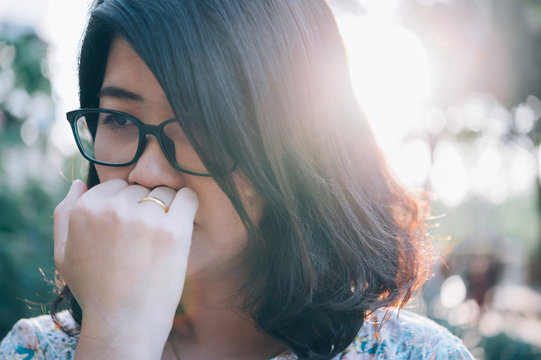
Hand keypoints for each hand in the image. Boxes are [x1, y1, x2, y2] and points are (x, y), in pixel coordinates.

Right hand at [53, 179, 197, 357]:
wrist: (123, 321)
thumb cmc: (94, 289)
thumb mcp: (63, 253)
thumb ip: (64, 214)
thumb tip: (80, 182)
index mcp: (85, 210)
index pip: (116, 185)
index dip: (125, 205)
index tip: (128, 228)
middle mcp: (114, 209)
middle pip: (140, 189)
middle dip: (144, 207)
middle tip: (144, 237)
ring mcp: (145, 218)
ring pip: (164, 192)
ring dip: (166, 207)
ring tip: (160, 236)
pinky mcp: (173, 230)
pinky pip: (188, 198)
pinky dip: (188, 205)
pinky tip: (183, 222)